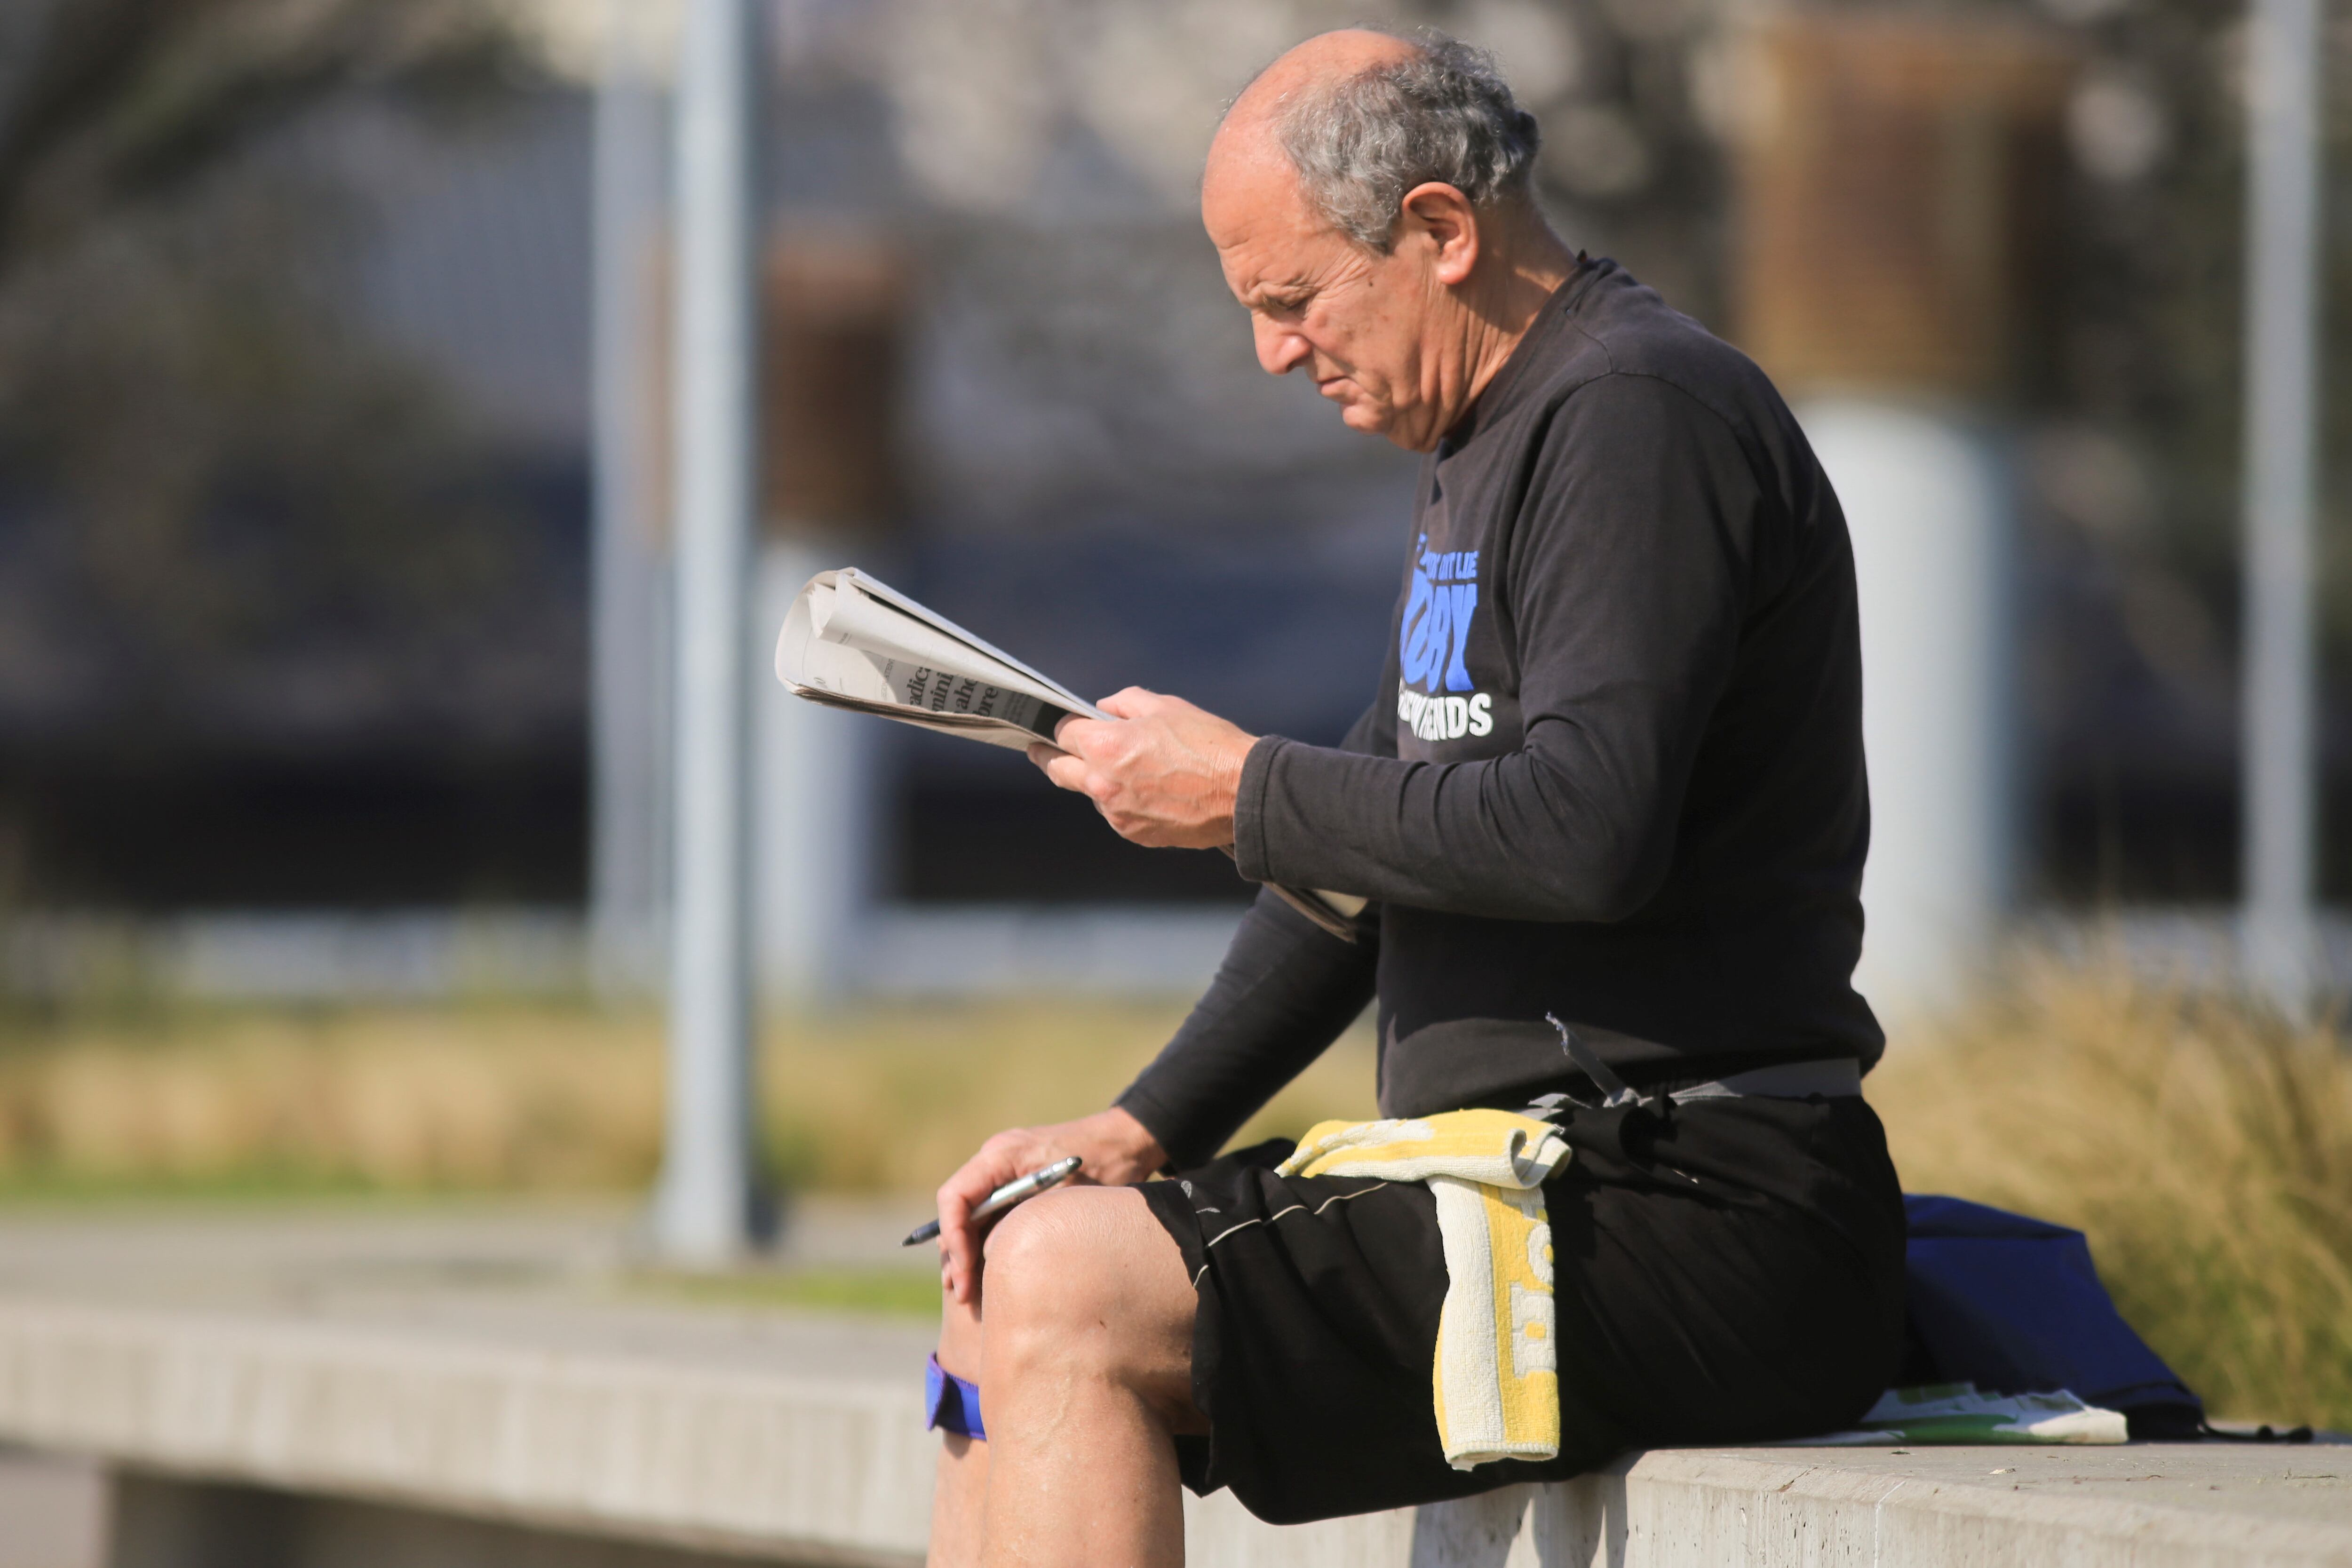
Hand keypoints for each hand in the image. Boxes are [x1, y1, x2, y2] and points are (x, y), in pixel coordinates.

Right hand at [934, 1106, 1167, 1305]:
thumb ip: (1023, 1224)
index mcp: (1001, 1154)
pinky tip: (987, 1275)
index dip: (954, 1238)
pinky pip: (988, 1214)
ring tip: (969, 1293)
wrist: (1127, 1144)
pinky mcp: (1015, 1183)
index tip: (966, 1273)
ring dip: (967, 1251)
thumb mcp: (1064, 1201)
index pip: (954, 1197)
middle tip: (964, 1293)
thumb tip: (989, 1260)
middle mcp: (994, 1159)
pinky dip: (984, 1242)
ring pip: (969, 1216)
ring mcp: (1003, 1171)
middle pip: (957, 1210)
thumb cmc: (1102, 1167)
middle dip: (957, 1253)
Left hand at [1028, 688, 1256, 849]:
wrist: (1242, 793)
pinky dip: (1123, 801)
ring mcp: (1117, 814)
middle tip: (1040, 749)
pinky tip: (1151, 791)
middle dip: (1047, 756)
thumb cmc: (1208, 746)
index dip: (1063, 725)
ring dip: (1098, 780)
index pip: (1063, 733)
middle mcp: (1103, 784)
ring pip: (1091, 793)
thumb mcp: (1165, 707)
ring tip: (1133, 769)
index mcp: (1106, 747)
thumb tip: (1104, 708)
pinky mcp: (1134, 834)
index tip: (1061, 725)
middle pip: (1058, 770)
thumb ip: (1125, 702)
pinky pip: (1116, 813)